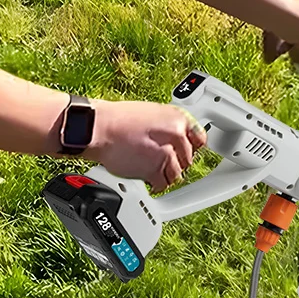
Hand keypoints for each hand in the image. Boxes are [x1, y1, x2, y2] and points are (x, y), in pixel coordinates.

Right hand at [86, 100, 205, 191]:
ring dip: (165, 174)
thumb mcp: (152, 113)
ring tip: (150, 166)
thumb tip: (177, 137)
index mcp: (178, 119)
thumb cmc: (117, 119)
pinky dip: (155, 184)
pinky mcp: (156, 170)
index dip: (191, 148)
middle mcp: (177, 136)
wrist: (98, 128)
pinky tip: (146, 175)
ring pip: (177, 174)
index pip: (200, 140)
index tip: (185, 152)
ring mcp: (168, 154)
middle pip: (188, 160)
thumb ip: (169, 126)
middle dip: (176, 162)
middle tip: (160, 159)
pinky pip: (163, 184)